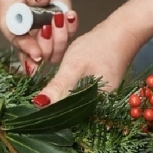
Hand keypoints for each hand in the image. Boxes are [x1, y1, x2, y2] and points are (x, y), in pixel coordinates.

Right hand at [0, 0, 78, 73]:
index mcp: (11, 25)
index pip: (18, 43)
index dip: (27, 50)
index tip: (37, 53)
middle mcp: (27, 35)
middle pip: (39, 54)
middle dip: (47, 45)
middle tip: (50, 24)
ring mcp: (45, 33)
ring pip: (56, 51)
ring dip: (60, 38)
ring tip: (60, 15)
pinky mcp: (61, 28)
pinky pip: (69, 36)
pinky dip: (71, 28)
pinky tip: (69, 14)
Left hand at [29, 0, 152, 106]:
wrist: (121, 32)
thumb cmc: (100, 47)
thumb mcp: (74, 66)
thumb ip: (58, 87)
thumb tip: (39, 104)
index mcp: (95, 106)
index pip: (68, 120)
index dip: (49, 115)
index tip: (31, 110)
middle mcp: (99, 107)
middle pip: (69, 113)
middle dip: (53, 103)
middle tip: (38, 94)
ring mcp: (99, 99)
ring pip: (72, 103)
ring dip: (58, 95)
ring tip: (47, 88)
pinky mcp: (97, 90)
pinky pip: (78, 95)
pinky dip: (67, 88)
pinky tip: (59, 83)